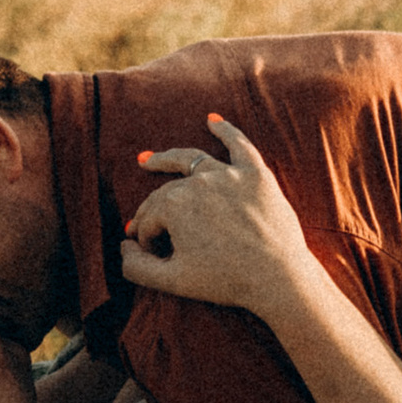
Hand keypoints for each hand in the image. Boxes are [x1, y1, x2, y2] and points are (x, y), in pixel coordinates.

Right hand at [119, 115, 318, 321]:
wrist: (278, 278)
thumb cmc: (225, 281)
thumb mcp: (171, 281)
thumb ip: (136, 267)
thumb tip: (122, 246)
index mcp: (174, 204)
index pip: (150, 219)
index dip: (147, 240)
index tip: (155, 256)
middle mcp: (199, 182)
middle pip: (167, 193)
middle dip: (155, 214)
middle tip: (151, 230)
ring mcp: (229, 174)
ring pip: (192, 160)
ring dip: (167, 159)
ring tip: (148, 161)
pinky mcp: (256, 174)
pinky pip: (239, 145)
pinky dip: (225, 130)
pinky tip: (213, 121)